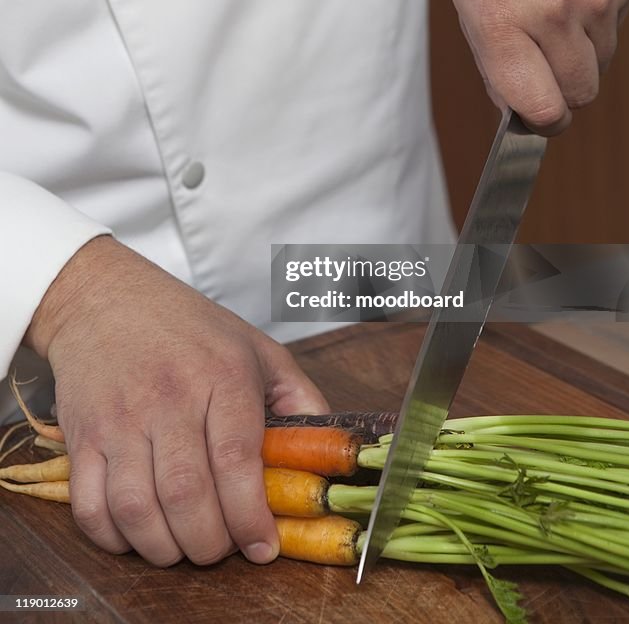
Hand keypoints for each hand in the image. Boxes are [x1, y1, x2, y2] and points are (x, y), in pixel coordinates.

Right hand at [24, 235, 328, 565]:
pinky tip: (137, 535)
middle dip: (209, 543)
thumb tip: (326, 449)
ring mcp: (121, 418)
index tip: (263, 546)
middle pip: (188, 494)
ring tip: (183, 547)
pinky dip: (113, 537)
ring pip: (137, 508)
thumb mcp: (256, 347)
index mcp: (222, 375)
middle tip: (221, 549)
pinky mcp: (83, 435)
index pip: (237, 460)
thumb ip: (298, 397)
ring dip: (164, 548)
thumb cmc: (189, 326)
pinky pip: (90, 505)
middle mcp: (170, 397)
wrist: (107, 299)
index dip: (251, 516)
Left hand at [449, 0, 628, 134]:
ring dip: (580, 50)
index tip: (537, 116)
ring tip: (552, 2)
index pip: (541, 107)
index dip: (541, 121)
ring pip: (600, 62)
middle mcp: (552, 10)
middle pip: (579, 94)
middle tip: (542, 63)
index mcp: (500, 18)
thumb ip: (494, 58)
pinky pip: (616, 26)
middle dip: (562, 89)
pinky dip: (597, 17)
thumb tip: (519, 109)